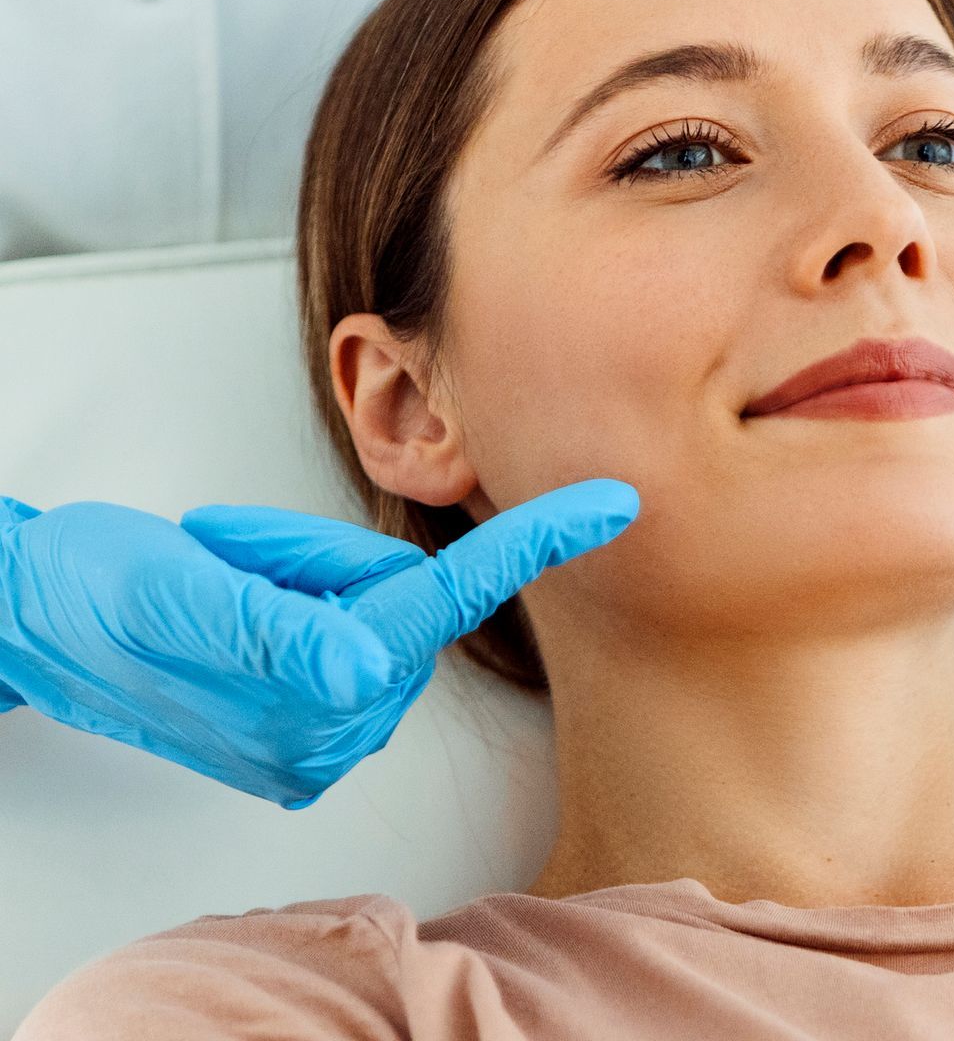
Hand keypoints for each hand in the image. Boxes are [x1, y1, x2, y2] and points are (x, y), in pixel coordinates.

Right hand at [0, 479, 638, 808]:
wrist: (48, 621)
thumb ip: (281, 630)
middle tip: (241, 560)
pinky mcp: (311, 727)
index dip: (537, 542)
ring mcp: (325, 734)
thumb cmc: (110, 593)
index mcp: (316, 692)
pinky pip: (348, 626)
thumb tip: (367, 670)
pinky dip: (304, 601)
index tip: (614, 502)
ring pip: (379, 606)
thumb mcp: (187, 589)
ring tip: (232, 585)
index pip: (450, 597)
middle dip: (334, 563)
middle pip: (405, 598)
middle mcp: (336, 727)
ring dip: (315, 581)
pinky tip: (244, 612)